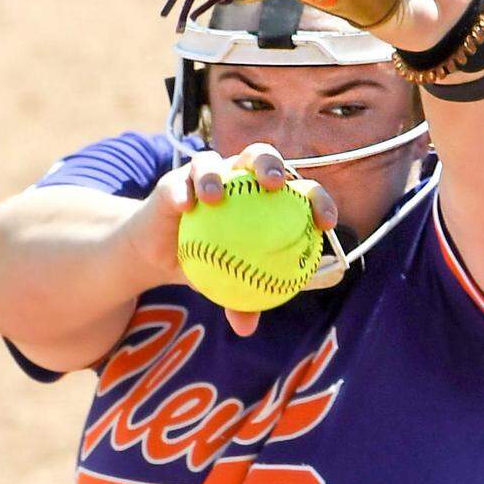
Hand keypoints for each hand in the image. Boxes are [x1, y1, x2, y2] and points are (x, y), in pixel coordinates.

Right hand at [123, 143, 336, 336]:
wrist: (159, 255)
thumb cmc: (205, 263)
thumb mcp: (225, 284)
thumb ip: (241, 299)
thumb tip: (247, 327)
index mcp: (263, 196)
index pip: (299, 189)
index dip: (317, 199)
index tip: (324, 222)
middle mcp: (236, 177)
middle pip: (259, 156)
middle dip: (271, 164)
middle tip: (275, 185)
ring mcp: (203, 176)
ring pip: (212, 161)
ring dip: (215, 174)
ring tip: (215, 196)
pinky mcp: (172, 182)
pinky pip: (177, 183)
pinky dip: (182, 191)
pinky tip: (185, 206)